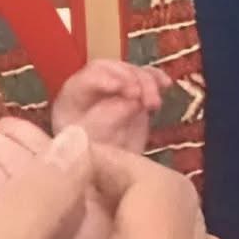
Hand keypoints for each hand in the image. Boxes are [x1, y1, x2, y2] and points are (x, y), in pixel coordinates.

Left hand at [49, 59, 168, 153]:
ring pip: (130, 70)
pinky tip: (166, 84)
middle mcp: (91, 86)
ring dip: (147, 82)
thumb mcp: (93, 141)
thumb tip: (132, 101)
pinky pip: (144, 76)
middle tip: (143, 98)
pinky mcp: (132, 92)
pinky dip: (156, 78)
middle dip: (131, 79)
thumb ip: (108, 119)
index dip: (106, 80)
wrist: (101, 169)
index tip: (123, 89)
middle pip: (111, 69)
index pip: (87, 79)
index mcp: (72, 97)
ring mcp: (113, 86)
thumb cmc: (89, 156)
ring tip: (155, 104)